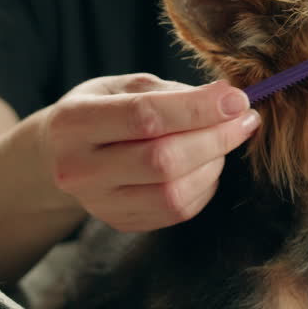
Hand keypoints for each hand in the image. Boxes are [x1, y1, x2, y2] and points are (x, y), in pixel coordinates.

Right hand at [38, 73, 259, 231]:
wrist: (61, 154)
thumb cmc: (102, 110)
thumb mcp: (123, 86)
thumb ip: (170, 91)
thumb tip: (226, 99)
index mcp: (74, 123)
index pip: (144, 117)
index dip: (198, 109)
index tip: (237, 98)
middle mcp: (79, 169)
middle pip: (163, 160)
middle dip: (216, 138)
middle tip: (246, 119)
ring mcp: (99, 203)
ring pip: (174, 192)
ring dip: (214, 163)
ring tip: (226, 139)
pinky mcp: (121, 222)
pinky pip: (178, 211)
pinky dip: (205, 185)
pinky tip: (209, 163)